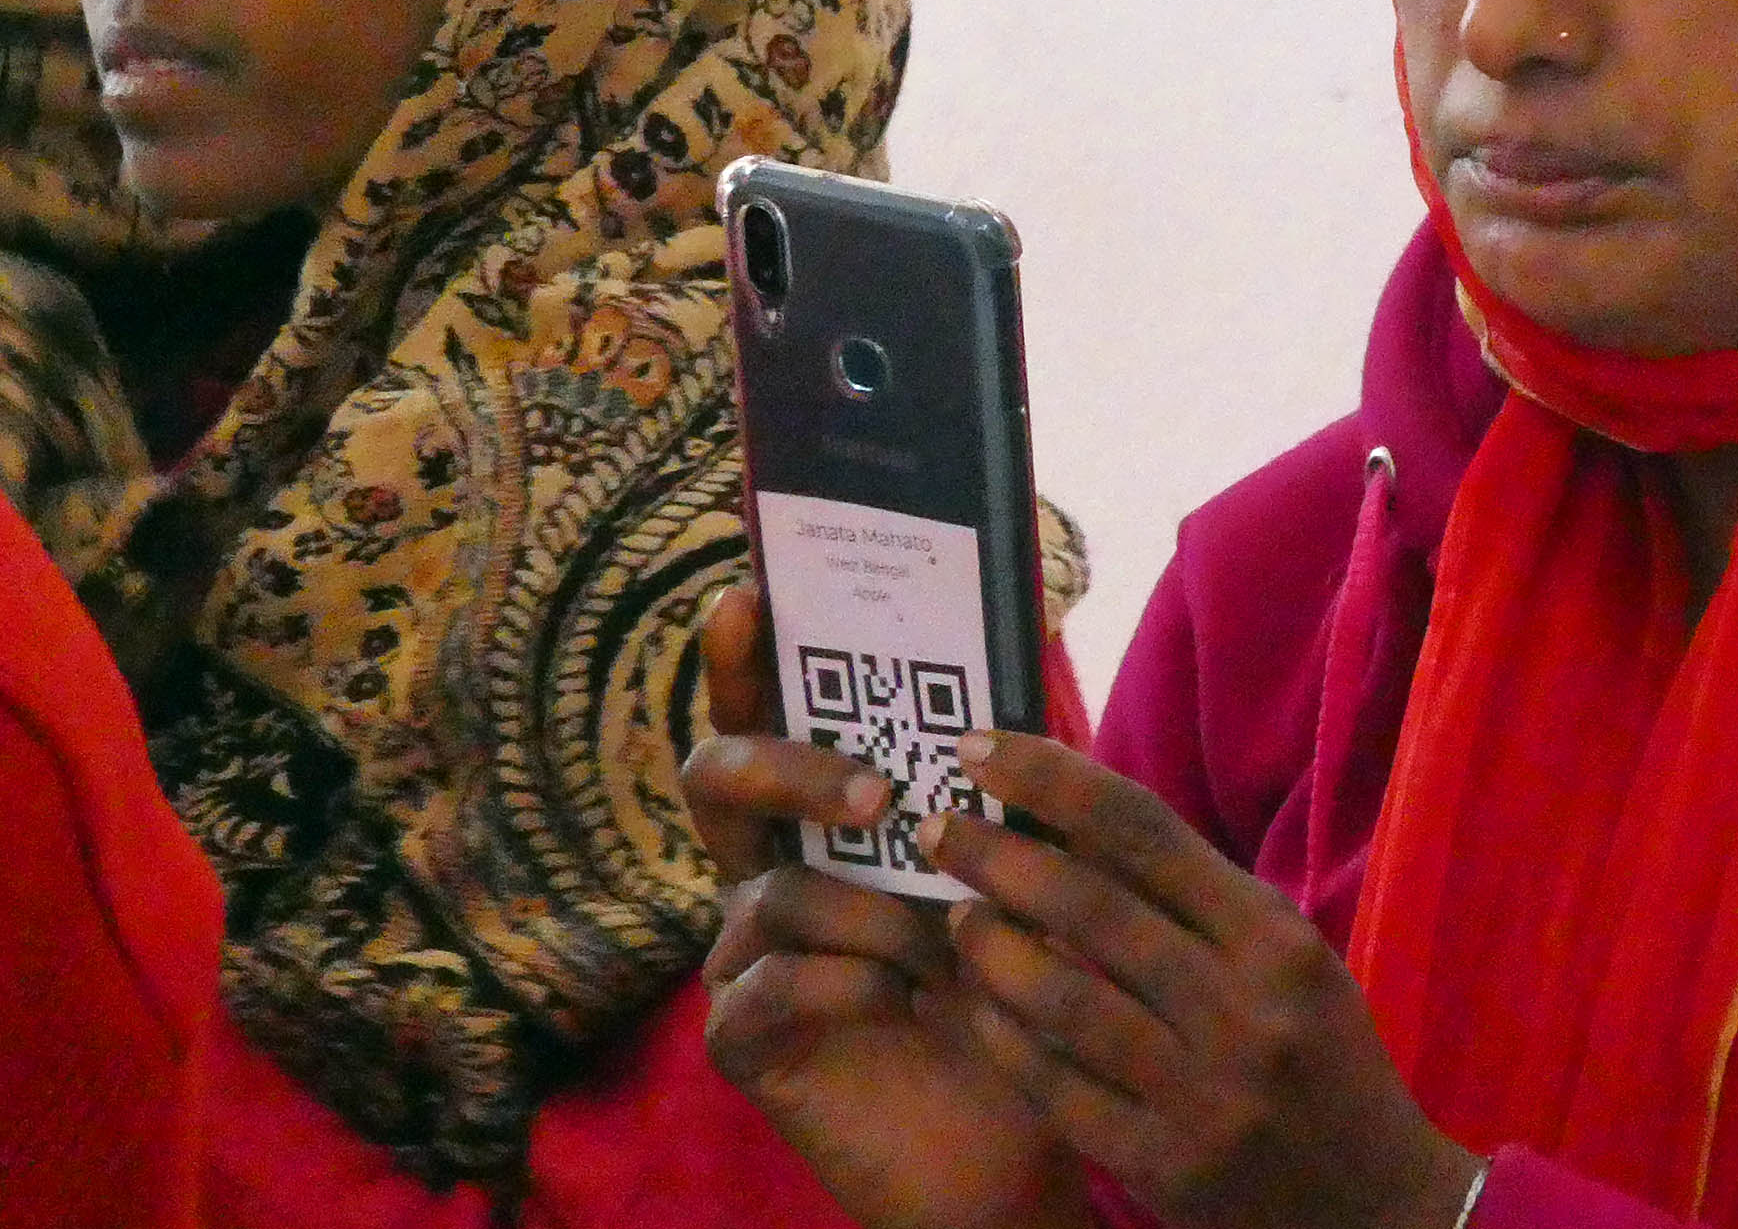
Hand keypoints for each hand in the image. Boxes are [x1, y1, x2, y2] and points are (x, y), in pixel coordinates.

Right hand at [684, 585, 1084, 1228]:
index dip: (744, 659)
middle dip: (788, 767)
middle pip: (718, 779)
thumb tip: (1011, 713)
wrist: (1011, 1142)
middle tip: (872, 792)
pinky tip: (905, 1001)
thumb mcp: (1019, 887)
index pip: (768, 719)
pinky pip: (767, 984)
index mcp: (825, 823)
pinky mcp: (745, 1041)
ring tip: (942, 950)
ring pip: (771, 891)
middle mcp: (770, 875)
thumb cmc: (1010, 998)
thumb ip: (1001, 806)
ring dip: (871, 910)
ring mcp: (746, 957)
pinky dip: (846, 981)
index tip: (749, 593)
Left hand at [924, 734, 1483, 1228]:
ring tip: (956, 916)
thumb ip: (1199, 902)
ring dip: (990, 949)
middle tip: (937, 828)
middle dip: (997, 856)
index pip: (1144, 832)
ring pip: (1063, 999)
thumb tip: (1076, 821)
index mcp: (1274, 940)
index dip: (1052, 782)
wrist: (1379, 1205)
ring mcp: (1202, 1094)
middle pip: (1092, 907)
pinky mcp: (1166, 1166)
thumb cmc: (1322, 1061)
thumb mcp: (1292, 962)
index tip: (979, 750)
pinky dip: (1005, 1042)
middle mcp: (1241, 1007)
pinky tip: (976, 1010)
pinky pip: (1058, 1091)